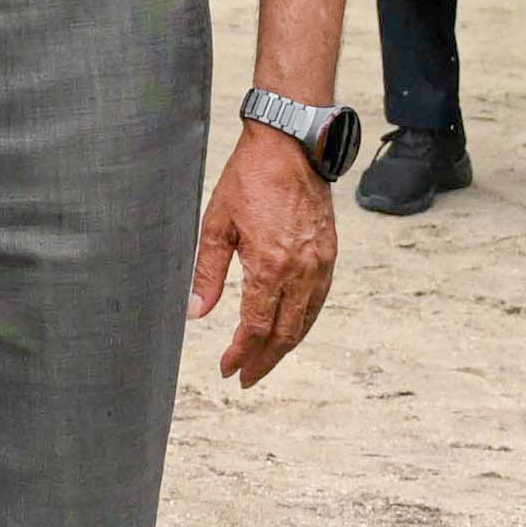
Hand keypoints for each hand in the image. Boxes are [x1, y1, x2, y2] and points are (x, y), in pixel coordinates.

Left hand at [191, 127, 340, 385]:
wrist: (292, 148)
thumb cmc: (248, 181)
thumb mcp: (216, 224)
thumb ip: (207, 272)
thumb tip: (195, 312)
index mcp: (269, 266)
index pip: (255, 327)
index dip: (241, 354)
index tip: (227, 370)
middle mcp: (300, 271)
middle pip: (284, 334)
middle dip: (264, 361)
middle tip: (245, 378)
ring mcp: (320, 264)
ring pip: (305, 322)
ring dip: (285, 347)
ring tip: (264, 362)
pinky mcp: (330, 255)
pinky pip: (318, 302)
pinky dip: (303, 324)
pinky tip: (289, 330)